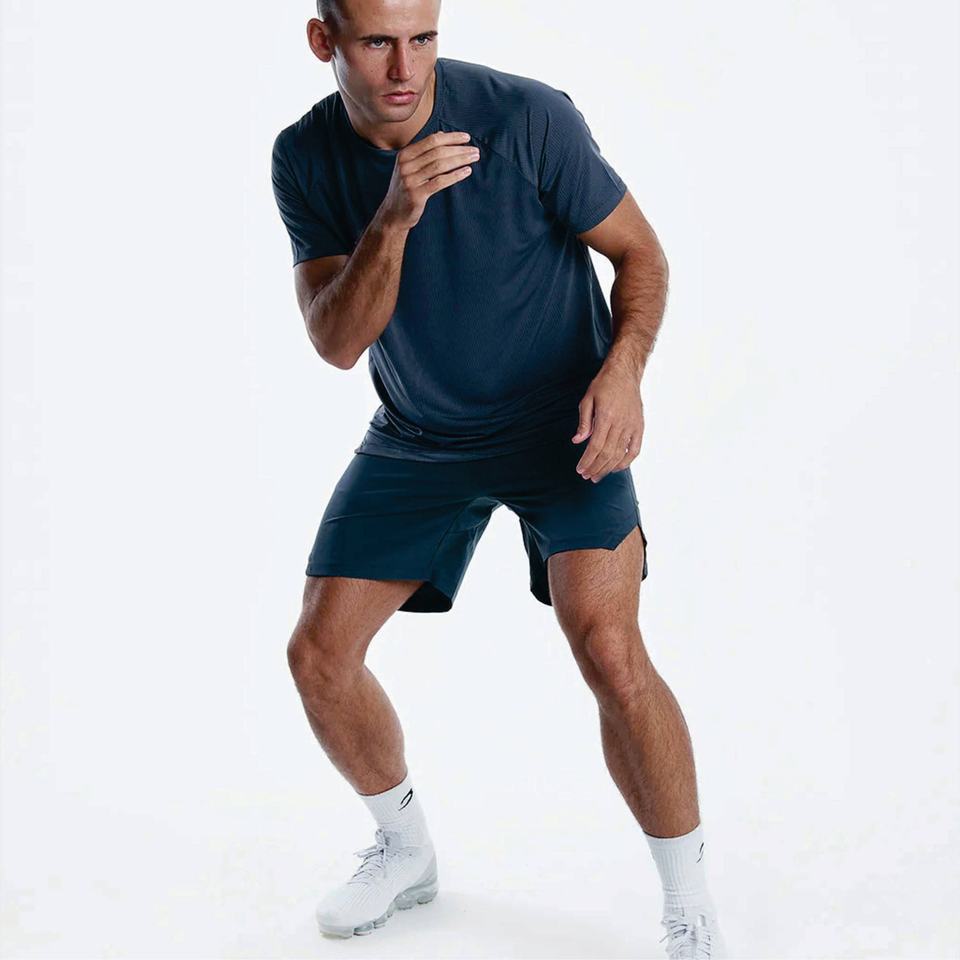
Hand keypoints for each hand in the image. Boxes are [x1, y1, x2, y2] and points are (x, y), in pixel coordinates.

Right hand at [379, 131, 479, 229]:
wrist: (393, 214)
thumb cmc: (406, 189)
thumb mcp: (410, 167)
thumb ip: (424, 151)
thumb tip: (441, 133)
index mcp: (405, 155)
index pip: (432, 140)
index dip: (451, 137)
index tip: (467, 138)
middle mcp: (406, 165)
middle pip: (437, 151)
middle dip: (459, 149)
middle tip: (475, 150)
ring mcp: (410, 180)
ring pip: (440, 165)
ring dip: (460, 160)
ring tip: (474, 159)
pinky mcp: (416, 194)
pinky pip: (440, 182)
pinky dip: (455, 175)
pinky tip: (466, 171)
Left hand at [571, 360, 643, 481]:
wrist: (625, 373)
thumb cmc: (604, 385)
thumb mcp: (588, 399)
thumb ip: (583, 422)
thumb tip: (577, 441)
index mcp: (606, 416)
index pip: (595, 446)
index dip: (587, 460)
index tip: (580, 469)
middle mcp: (620, 423)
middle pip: (607, 453)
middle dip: (595, 468)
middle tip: (587, 476)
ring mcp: (632, 426)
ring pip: (620, 454)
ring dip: (607, 468)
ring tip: (597, 475)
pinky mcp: (639, 427)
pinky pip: (635, 449)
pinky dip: (626, 461)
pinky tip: (616, 468)